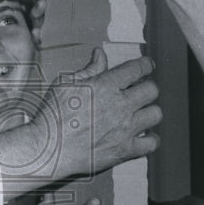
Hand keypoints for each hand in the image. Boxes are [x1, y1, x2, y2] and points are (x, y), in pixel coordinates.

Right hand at [0, 48, 160, 195]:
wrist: (48, 148)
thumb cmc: (53, 115)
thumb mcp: (65, 83)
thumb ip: (89, 69)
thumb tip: (100, 55)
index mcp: (106, 85)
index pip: (138, 68)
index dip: (146, 65)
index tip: (147, 66)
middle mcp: (120, 105)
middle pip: (152, 90)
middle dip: (147, 87)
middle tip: (140, 91)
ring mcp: (125, 128)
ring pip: (155, 114)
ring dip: (150, 111)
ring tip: (141, 113)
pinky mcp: (124, 149)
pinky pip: (151, 143)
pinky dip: (150, 139)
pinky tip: (143, 136)